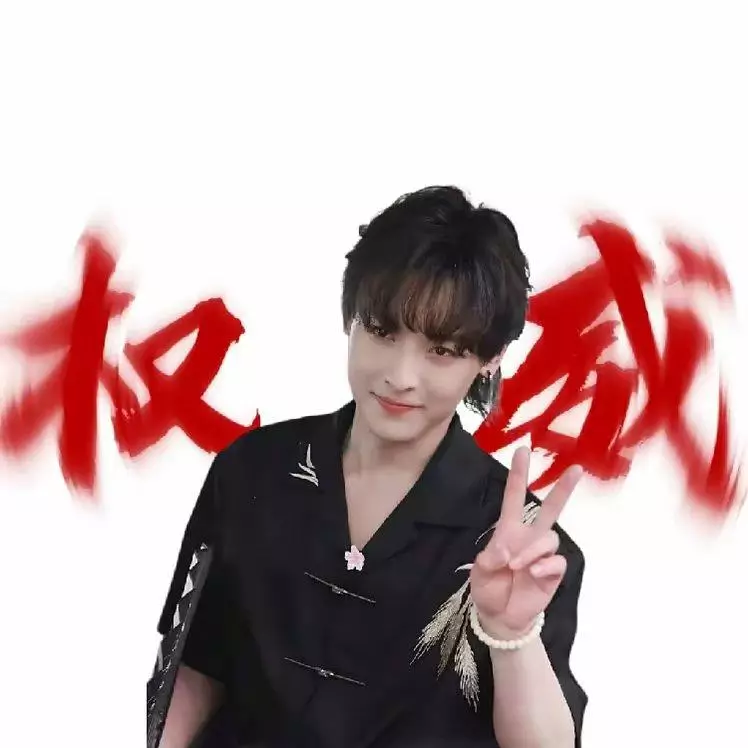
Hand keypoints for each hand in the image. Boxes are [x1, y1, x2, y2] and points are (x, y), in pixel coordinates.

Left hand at [469, 447, 582, 638]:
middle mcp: (530, 537)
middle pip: (550, 508)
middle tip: (575, 469)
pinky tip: (533, 573)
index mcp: (509, 530)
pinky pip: (556, 561)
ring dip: (532, 549)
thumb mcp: (480, 570)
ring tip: (517, 565)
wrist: (500, 617)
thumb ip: (490, 557)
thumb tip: (508, 551)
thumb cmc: (488, 589)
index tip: (523, 450)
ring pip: (550, 537)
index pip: (514, 497)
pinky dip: (544, 565)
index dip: (519, 475)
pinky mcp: (553, 573)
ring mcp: (543, 555)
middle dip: (563, 489)